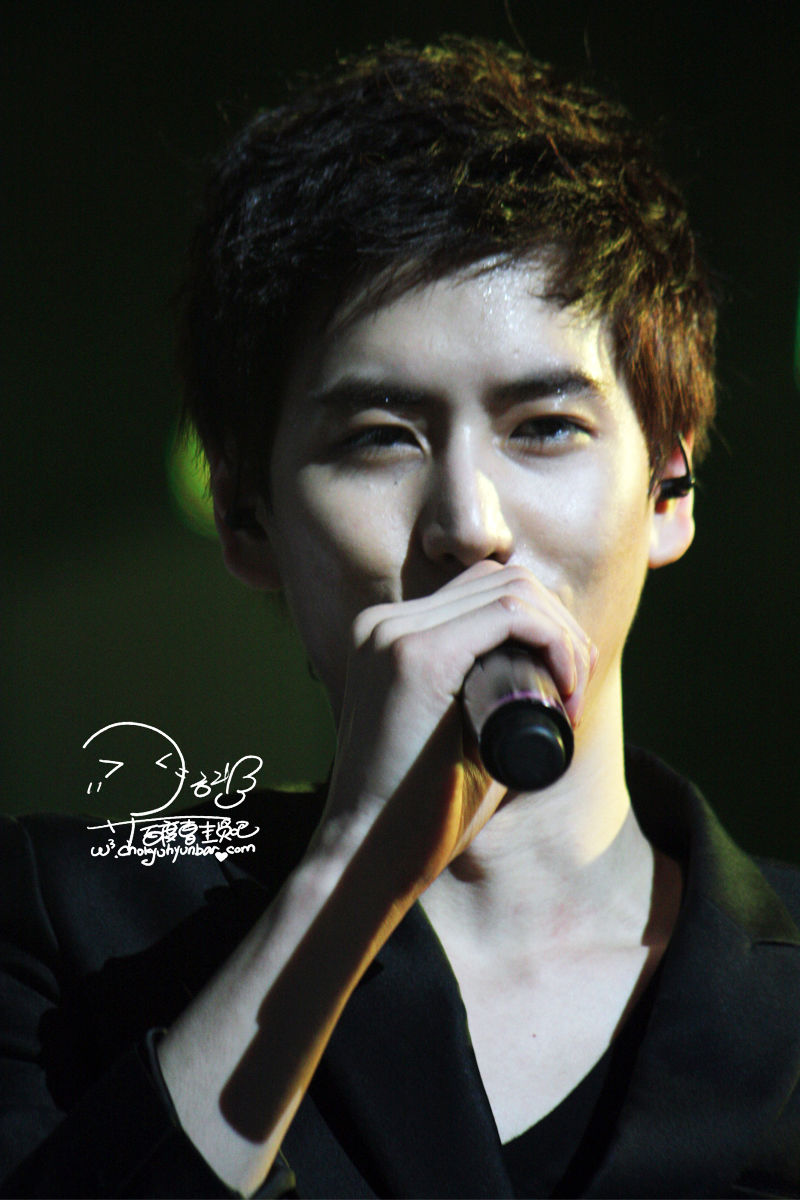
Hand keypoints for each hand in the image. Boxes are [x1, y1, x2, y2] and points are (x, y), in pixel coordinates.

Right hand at [319, 560, 596, 893]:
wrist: (369, 856)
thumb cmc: (420, 810)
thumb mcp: (459, 736)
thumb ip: (485, 702)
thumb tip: (551, 686)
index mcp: (389, 634)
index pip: (484, 590)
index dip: (544, 623)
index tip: (570, 683)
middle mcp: (386, 623)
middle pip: (503, 579)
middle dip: (561, 626)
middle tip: (577, 691)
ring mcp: (394, 634)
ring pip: (512, 590)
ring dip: (562, 635)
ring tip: (571, 696)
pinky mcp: (414, 658)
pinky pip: (508, 614)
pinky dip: (552, 640)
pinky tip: (565, 683)